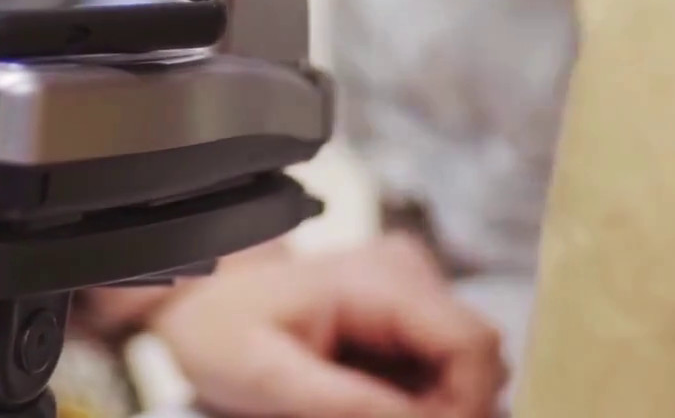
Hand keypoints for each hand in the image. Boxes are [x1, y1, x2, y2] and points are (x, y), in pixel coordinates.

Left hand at [151, 235, 504, 417]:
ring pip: (466, 364)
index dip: (466, 405)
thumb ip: (346, 404)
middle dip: (451, 409)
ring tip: (368, 413)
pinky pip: (441, 362)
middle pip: (479, 356)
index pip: (473, 343)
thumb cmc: (219, 333)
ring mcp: (410, 283)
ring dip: (436, 405)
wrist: (195, 298)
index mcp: (379, 281)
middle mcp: (408, 271)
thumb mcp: (268, 378)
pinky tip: (374, 404)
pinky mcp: (404, 303)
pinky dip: (422, 396)